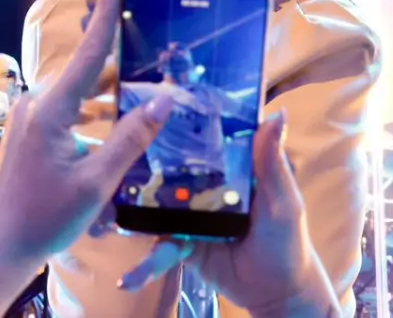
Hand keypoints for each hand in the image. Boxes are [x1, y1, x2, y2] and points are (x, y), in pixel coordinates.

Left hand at [0, 0, 172, 317]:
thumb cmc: (44, 218)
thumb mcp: (97, 182)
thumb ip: (132, 137)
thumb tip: (165, 99)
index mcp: (50, 109)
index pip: (89, 54)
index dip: (106, 16)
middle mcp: (34, 104)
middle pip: (86, 71)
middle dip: (118, 57)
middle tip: (148, 34)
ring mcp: (27, 117)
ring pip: (77, 91)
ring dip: (106, 89)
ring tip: (140, 80)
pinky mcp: (27, 131)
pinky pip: (65, 108)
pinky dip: (91, 107)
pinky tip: (111, 117)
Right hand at [119, 114, 337, 317]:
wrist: (276, 293)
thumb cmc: (287, 241)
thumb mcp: (283, 200)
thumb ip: (272, 162)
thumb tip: (278, 113)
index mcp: (231, 168)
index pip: (203, 137)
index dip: (183, 118)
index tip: (155, 99)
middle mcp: (206, 186)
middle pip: (172, 166)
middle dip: (144, 157)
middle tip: (114, 146)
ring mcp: (190, 214)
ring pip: (156, 204)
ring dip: (132, 205)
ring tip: (105, 205)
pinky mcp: (182, 243)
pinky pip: (159, 248)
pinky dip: (143, 265)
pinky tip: (125, 279)